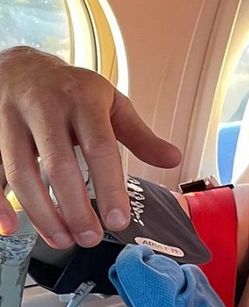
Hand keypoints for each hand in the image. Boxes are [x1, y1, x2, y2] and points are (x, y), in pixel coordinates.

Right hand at [0, 46, 182, 247]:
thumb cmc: (70, 91)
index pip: (99, 146)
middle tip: (90, 238)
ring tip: (63, 240)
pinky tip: (11, 227)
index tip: (118, 221)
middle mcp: (45, 107)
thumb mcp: (109, 103)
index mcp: (83, 100)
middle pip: (59, 164)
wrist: (19, 66)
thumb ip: (139, 135)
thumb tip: (173, 159)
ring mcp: (11, 120)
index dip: (110, 186)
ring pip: (21, 172)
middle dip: (75, 207)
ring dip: (42, 212)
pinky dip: (0, 202)